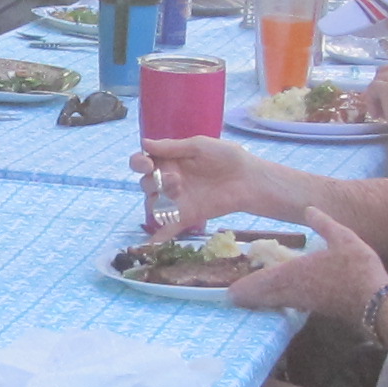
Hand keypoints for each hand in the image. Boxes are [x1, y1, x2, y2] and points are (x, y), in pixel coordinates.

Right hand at [135, 135, 272, 237]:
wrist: (248, 180)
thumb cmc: (226, 157)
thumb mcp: (199, 146)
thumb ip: (172, 147)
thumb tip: (144, 142)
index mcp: (169, 161)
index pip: (142, 163)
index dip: (139, 163)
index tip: (147, 164)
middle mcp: (168, 181)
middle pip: (145, 185)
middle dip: (153, 182)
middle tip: (175, 179)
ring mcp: (176, 200)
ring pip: (152, 205)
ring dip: (157, 200)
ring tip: (178, 193)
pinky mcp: (186, 217)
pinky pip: (167, 228)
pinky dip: (158, 237)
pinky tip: (151, 244)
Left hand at [225, 203, 387, 322]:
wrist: (376, 301)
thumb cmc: (357, 268)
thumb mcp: (343, 237)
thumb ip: (323, 223)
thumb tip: (309, 208)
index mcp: (295, 273)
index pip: (262, 282)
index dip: (245, 288)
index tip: (229, 292)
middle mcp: (295, 290)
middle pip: (264, 296)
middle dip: (247, 297)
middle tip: (232, 297)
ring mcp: (305, 301)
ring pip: (275, 302)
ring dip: (261, 300)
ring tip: (249, 297)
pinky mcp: (316, 308)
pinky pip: (288, 303)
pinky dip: (277, 301)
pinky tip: (280, 297)